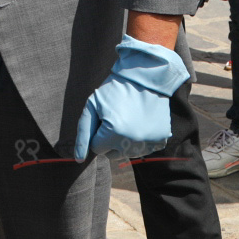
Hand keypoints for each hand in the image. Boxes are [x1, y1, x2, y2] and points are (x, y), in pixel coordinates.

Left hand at [72, 36, 189, 159]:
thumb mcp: (92, 107)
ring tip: (129, 118)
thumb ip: (83, 134)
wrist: (145, 78)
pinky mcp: (160, 141)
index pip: (96, 148)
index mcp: (113, 133)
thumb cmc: (114, 91)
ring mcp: (148, 143)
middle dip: (110, 139)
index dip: (98, 132)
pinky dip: (140, 139)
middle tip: (116, 117)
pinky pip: (143, 149)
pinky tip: (141, 122)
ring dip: (124, 140)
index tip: (104, 117)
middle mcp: (132, 142)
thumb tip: (78, 160)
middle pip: (112, 154)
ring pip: (127, 153)